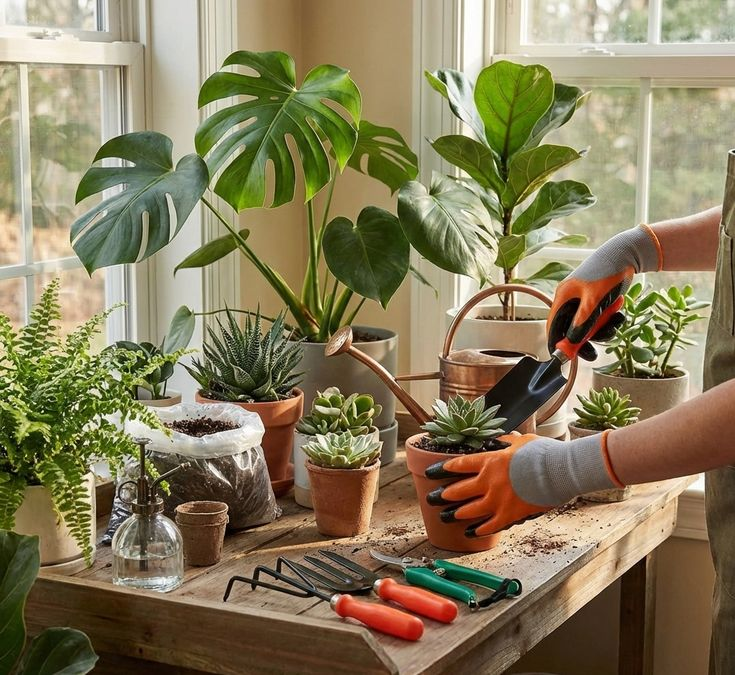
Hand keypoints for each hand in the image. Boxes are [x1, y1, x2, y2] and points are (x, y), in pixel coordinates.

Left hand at [424, 435, 550, 537]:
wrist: (560, 470)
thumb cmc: (543, 453)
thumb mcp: (522, 440)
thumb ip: (508, 442)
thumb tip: (504, 438)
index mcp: (489, 461)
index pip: (459, 464)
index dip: (442, 468)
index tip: (432, 472)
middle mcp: (489, 481)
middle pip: (458, 490)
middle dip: (442, 495)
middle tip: (432, 498)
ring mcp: (497, 501)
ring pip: (469, 510)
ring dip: (455, 514)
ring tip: (445, 516)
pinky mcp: (509, 515)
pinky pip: (489, 526)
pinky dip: (478, 530)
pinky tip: (470, 532)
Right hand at [547, 225, 661, 360]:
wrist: (628, 254)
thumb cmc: (607, 272)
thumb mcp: (594, 301)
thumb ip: (582, 323)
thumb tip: (571, 342)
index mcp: (564, 297)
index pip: (553, 325)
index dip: (555, 342)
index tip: (561, 358)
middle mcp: (571, 300)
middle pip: (571, 329)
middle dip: (584, 339)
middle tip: (593, 353)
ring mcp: (584, 301)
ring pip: (588, 326)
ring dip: (602, 329)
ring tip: (615, 321)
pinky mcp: (597, 301)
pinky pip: (600, 319)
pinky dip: (609, 320)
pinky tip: (619, 312)